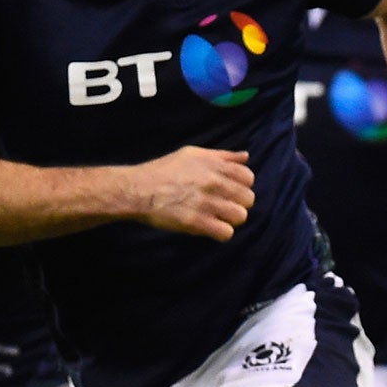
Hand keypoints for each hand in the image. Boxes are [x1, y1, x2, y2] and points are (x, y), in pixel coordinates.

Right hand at [129, 146, 254, 241]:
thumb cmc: (165, 170)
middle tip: (224, 206)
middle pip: (248, 199)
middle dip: (238, 204)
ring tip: (218, 217)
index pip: (248, 177)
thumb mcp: (193, 154)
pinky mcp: (196, 221)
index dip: (242, 186)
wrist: (138, 189)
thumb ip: (222, 156)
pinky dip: (221, 233)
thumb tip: (245, 156)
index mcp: (214, 165)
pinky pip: (225, 232)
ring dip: (231, 219)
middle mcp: (213, 182)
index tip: (230, 191)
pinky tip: (211, 228)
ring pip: (240, 216)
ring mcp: (205, 202)